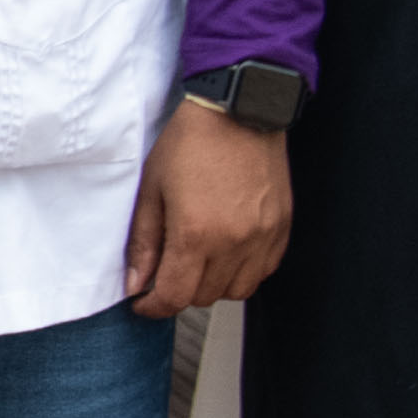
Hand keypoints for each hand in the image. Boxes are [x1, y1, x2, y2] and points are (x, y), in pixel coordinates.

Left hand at [123, 95, 294, 316]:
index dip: (153, 306)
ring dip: (213, 284)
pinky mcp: (282, 228)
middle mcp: (234, 242)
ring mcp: (263, 237)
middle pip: (204, 297)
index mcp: (196, 234)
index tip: (143, 301)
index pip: (174, 297)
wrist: (239, 111)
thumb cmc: (192, 143)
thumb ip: (143, 242)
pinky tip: (227, 250)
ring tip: (198, 260)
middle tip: (166, 271)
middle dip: (179, 291)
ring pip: (236, 290)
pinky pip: (263, 271)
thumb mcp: (152, 190)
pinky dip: (243, 270)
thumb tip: (136, 282)